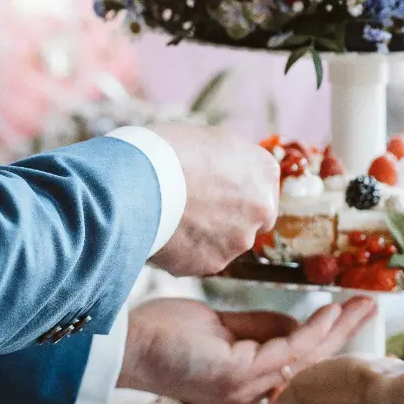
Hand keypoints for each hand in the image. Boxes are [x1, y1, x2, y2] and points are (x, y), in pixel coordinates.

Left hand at [118, 296, 376, 403]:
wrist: (126, 344)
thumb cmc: (164, 334)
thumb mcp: (219, 325)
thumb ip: (257, 326)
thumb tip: (295, 321)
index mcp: (247, 380)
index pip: (297, 361)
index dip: (326, 338)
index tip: (347, 314)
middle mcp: (251, 390)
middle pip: (310, 362)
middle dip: (343, 333)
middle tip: (371, 308)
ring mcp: (246, 386)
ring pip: (305, 358)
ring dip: (336, 329)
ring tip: (362, 306)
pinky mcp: (238, 374)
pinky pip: (287, 351)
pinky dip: (312, 331)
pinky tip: (329, 311)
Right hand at [147, 123, 278, 277]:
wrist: (139, 183)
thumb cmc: (168, 150)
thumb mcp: (209, 139)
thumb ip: (229, 162)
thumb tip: (226, 173)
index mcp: (263, 171)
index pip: (261, 188)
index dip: (236, 190)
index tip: (213, 189)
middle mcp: (261, 208)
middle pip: (249, 220)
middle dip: (227, 217)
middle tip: (193, 207)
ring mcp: (239, 239)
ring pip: (225, 243)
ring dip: (205, 236)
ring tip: (170, 218)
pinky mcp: (213, 263)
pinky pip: (200, 259)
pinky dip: (185, 251)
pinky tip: (163, 233)